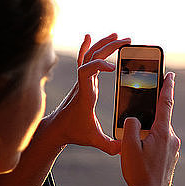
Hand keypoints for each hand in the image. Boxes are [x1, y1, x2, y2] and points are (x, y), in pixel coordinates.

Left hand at [52, 33, 129, 154]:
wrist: (57, 129)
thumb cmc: (75, 132)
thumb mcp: (94, 140)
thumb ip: (109, 146)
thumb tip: (124, 148)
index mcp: (85, 94)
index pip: (86, 71)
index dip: (99, 65)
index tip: (114, 68)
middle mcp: (82, 83)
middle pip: (92, 57)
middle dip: (110, 47)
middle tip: (127, 41)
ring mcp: (82, 80)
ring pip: (90, 55)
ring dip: (103, 44)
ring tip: (119, 37)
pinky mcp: (82, 81)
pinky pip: (83, 59)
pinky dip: (88, 47)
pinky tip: (90, 37)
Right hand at [120, 72, 180, 185]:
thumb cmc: (139, 173)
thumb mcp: (128, 146)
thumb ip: (129, 125)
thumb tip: (133, 119)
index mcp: (162, 132)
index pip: (166, 103)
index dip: (167, 86)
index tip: (170, 74)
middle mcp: (171, 138)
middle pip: (159, 118)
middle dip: (148, 115)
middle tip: (138, 113)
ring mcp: (173, 148)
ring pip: (158, 132)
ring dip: (146, 133)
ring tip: (133, 146)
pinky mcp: (171, 157)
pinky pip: (159, 143)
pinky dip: (149, 143)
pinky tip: (139, 155)